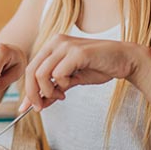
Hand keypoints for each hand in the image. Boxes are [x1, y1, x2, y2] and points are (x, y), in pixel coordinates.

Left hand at [20, 34, 145, 111]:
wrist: (125, 60)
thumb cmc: (99, 67)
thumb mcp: (72, 80)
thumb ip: (54, 88)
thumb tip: (38, 104)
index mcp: (53, 45)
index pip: (32, 68)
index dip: (27, 90)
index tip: (25, 108)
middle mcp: (56, 42)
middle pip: (32, 71)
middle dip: (33, 94)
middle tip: (40, 107)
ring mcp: (66, 45)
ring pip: (42, 74)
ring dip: (48, 91)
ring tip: (61, 95)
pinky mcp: (77, 52)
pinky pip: (58, 74)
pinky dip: (62, 85)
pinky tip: (71, 85)